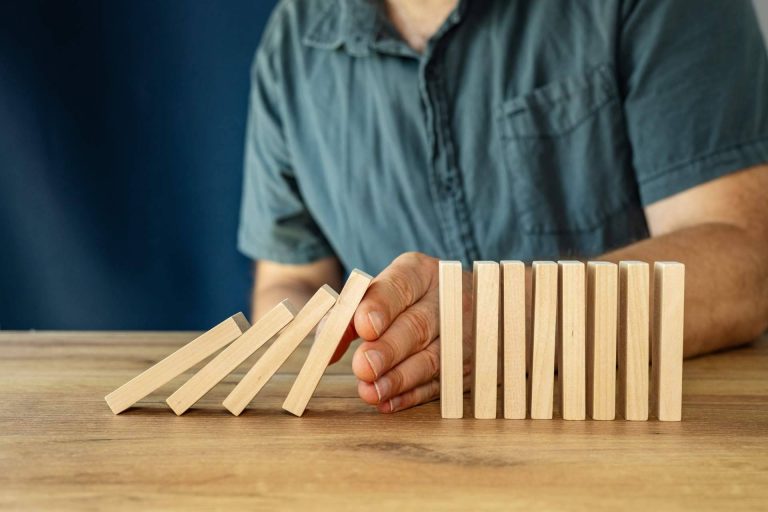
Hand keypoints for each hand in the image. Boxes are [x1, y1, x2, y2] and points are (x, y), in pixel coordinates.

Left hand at [343, 252, 472, 412]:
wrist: (458, 305)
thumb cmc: (406, 300)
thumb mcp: (381, 293)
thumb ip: (349, 315)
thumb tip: (326, 348)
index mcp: (422, 273)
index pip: (402, 285)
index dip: (382, 306)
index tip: (364, 326)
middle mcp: (449, 299)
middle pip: (419, 325)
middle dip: (389, 348)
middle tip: (363, 366)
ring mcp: (463, 333)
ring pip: (433, 358)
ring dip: (399, 378)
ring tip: (371, 391)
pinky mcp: (466, 365)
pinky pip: (440, 384)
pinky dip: (413, 395)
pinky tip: (388, 402)